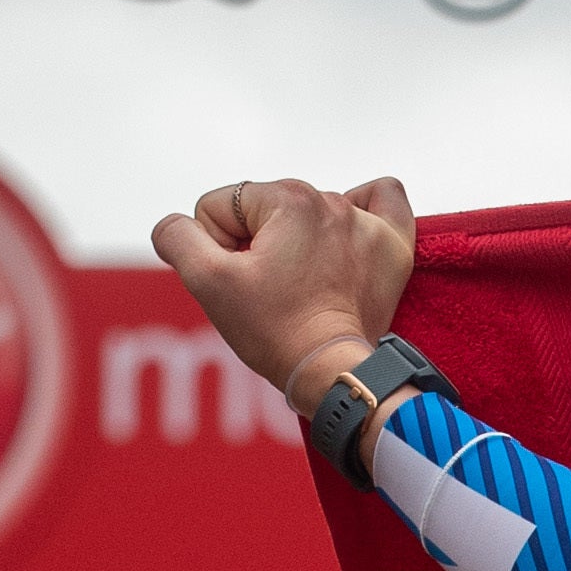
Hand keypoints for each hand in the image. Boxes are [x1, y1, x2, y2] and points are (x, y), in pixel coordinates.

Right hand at [149, 175, 416, 406]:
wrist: (334, 372)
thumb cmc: (274, 329)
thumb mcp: (206, 280)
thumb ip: (177, 235)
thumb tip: (177, 226)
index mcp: (287, 198)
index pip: (219, 209)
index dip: (218, 249)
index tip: (243, 283)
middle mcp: (331, 201)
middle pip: (262, 212)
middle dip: (256, 246)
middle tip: (272, 290)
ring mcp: (367, 223)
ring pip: (306, 215)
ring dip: (297, 242)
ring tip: (305, 284)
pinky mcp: (393, 247)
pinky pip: (383, 199)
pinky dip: (364, 209)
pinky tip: (348, 232)